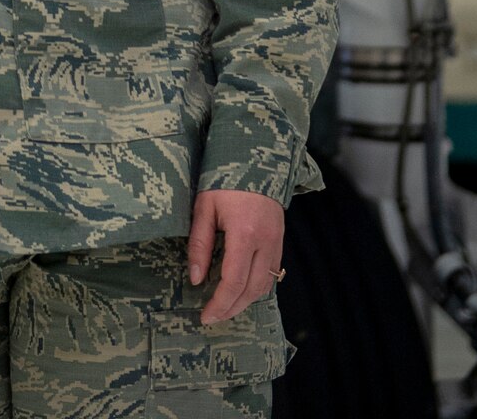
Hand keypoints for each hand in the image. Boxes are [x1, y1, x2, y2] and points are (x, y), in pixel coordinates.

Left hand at [187, 188, 283, 325]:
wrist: (255, 159)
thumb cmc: (224, 179)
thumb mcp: (204, 206)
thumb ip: (200, 244)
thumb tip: (196, 279)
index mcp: (245, 233)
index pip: (234, 281)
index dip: (220, 303)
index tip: (205, 316)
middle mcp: (266, 242)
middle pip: (252, 290)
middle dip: (232, 308)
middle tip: (213, 317)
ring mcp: (277, 243)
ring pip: (265, 286)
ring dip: (245, 301)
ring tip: (225, 308)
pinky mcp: (280, 241)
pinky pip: (271, 274)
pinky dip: (256, 288)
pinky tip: (241, 290)